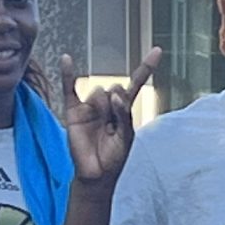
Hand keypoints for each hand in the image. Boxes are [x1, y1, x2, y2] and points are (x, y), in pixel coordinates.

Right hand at [61, 47, 161, 182]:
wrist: (95, 174)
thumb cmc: (114, 158)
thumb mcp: (126, 137)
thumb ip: (124, 115)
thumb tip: (114, 94)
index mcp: (123, 109)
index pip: (135, 83)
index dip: (146, 67)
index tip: (156, 50)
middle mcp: (107, 104)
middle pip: (115, 87)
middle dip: (116, 104)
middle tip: (112, 124)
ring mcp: (90, 106)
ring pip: (99, 92)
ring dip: (102, 107)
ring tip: (99, 126)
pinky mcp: (74, 111)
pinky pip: (70, 88)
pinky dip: (68, 74)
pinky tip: (67, 60)